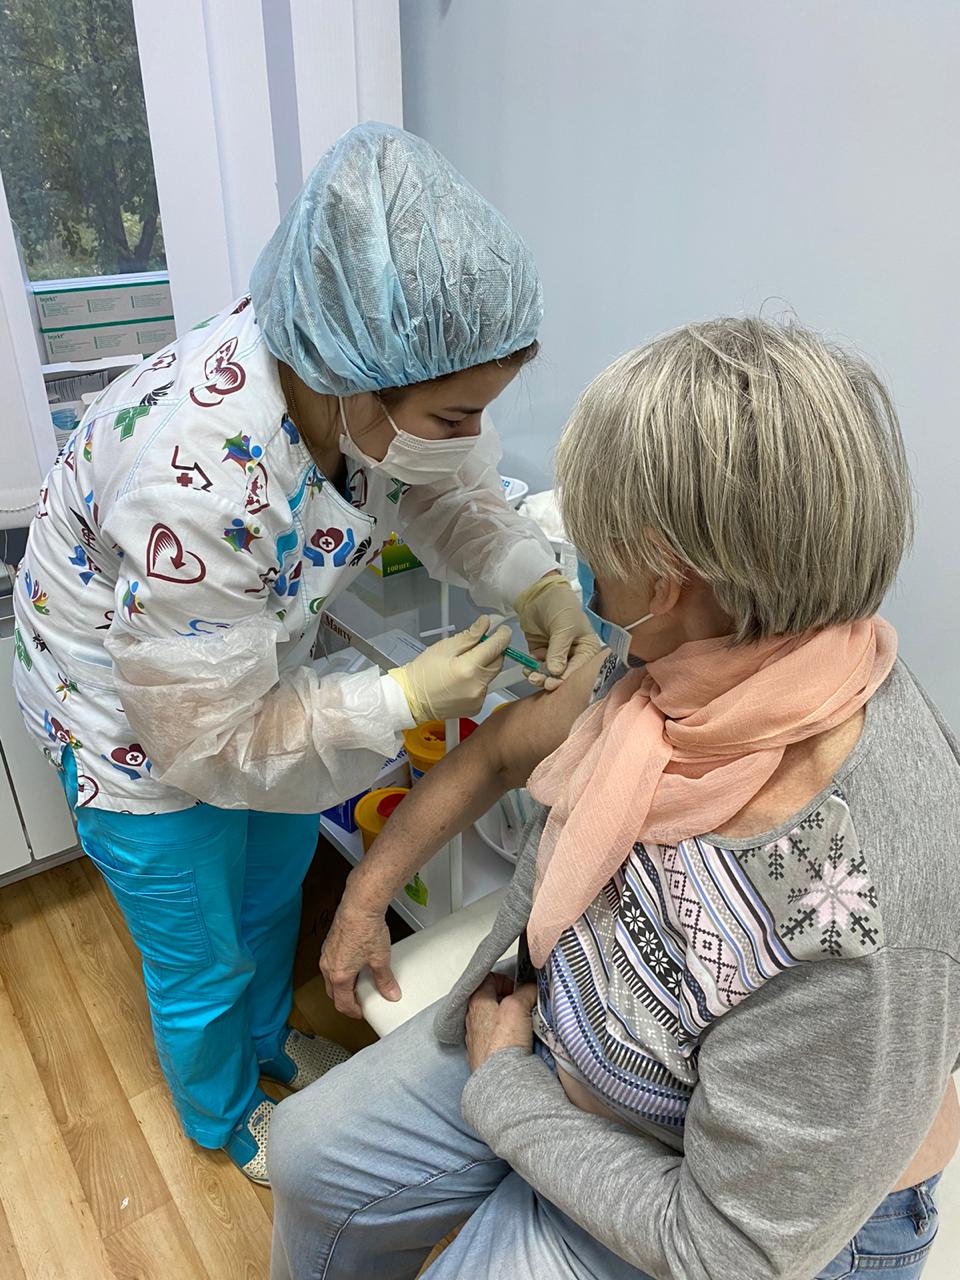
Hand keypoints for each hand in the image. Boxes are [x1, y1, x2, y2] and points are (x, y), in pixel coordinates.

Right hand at [320, 901, 398, 1018]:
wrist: (358, 905)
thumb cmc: (365, 929)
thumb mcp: (380, 959)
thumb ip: (385, 980)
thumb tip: (391, 993)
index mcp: (339, 976)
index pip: (342, 1003)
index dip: (353, 1011)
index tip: (361, 1012)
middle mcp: (328, 966)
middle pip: (333, 992)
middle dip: (345, 1000)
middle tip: (359, 1001)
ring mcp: (327, 953)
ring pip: (330, 978)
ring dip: (342, 984)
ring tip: (358, 982)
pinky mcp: (329, 942)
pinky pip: (331, 963)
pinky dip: (340, 970)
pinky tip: (354, 963)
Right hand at [387, 616, 510, 722]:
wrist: (412, 699)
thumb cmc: (423, 673)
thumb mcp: (445, 647)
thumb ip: (470, 636)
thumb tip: (485, 624)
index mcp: (469, 668)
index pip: (496, 648)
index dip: (502, 636)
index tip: (502, 630)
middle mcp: (477, 686)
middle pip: (498, 662)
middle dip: (493, 651)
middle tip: (480, 645)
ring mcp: (478, 699)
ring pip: (491, 675)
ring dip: (485, 667)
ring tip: (464, 665)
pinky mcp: (476, 707)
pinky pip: (485, 688)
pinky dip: (479, 681)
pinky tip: (463, 679)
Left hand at [465, 974, 538, 1070]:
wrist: (500, 1080)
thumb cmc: (503, 1042)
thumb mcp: (517, 1006)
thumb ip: (525, 991)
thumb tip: (532, 988)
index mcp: (476, 1002)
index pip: (489, 978)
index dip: (506, 980)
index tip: (519, 989)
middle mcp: (472, 1019)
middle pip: (491, 999)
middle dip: (509, 1000)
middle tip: (524, 1006)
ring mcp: (476, 1039)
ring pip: (493, 1019)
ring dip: (508, 1019)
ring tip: (524, 1025)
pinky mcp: (482, 1055)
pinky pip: (495, 1039)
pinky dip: (505, 1037)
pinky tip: (517, 1042)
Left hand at [513, 574, 601, 689]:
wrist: (539, 592)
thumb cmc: (560, 605)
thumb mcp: (563, 627)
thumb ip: (559, 650)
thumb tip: (555, 672)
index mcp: (587, 649)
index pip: (579, 669)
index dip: (565, 678)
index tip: (552, 683)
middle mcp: (574, 655)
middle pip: (564, 675)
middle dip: (551, 680)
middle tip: (540, 681)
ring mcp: (556, 655)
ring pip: (549, 675)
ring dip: (540, 677)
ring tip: (532, 675)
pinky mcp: (541, 653)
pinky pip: (537, 667)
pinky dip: (532, 670)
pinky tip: (527, 669)